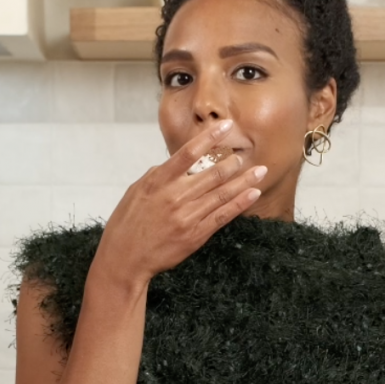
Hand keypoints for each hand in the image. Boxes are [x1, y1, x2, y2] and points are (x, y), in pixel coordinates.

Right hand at [90, 120, 266, 290]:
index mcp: (159, 181)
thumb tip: (178, 164)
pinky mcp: (195, 234)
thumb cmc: (128, 223)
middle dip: (234, 163)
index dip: (210, 137)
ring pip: (222, 194)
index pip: (189, 153)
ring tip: (260, 171)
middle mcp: (175, 196)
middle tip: (246, 155)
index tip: (226, 125)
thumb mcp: (137, 191)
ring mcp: (187, 216)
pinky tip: (253, 193)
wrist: (124, 258)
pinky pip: (223, 216)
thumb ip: (159, 175)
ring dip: (244, 181)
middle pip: (213, 174)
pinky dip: (240, 203)